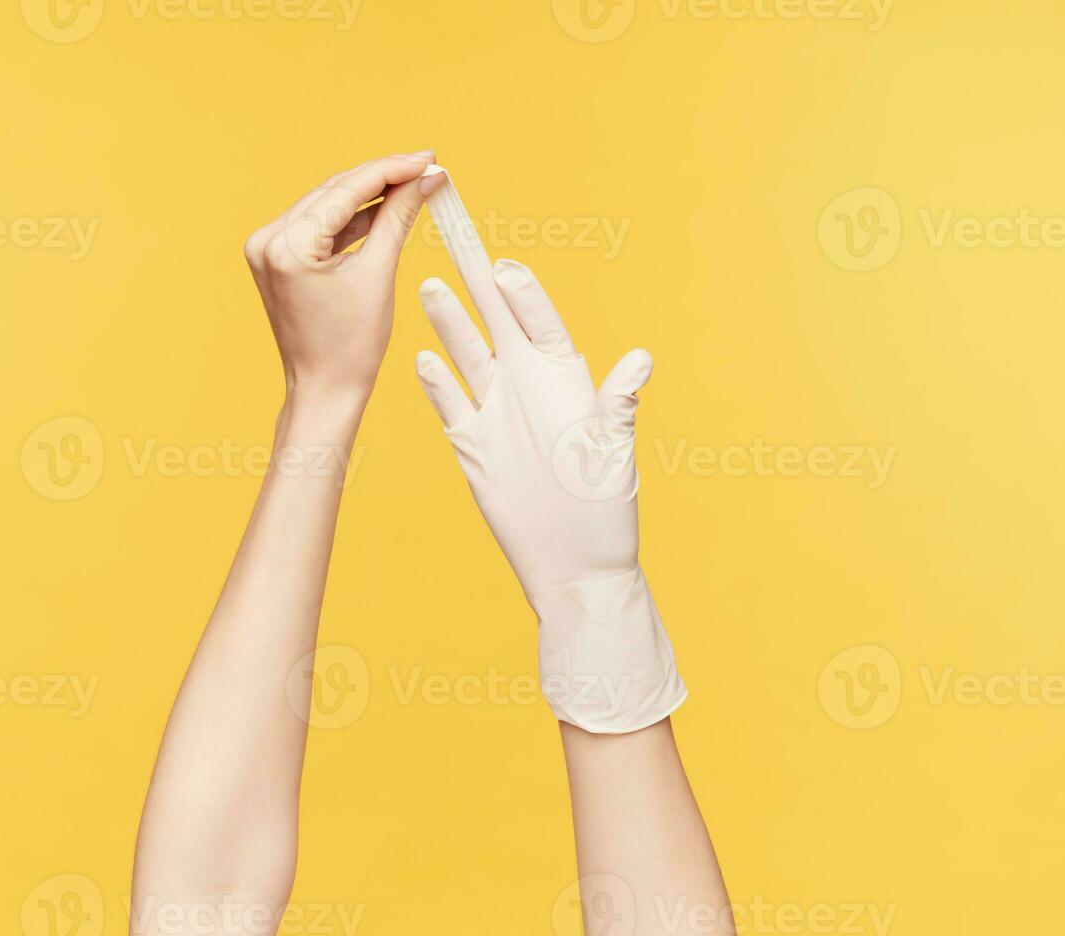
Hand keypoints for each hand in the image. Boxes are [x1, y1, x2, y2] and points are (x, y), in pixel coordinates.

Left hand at [243, 152, 445, 406]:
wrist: (324, 391)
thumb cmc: (350, 347)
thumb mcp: (379, 274)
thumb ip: (399, 217)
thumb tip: (426, 178)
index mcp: (287, 246)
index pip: (346, 190)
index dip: (392, 170)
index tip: (428, 158)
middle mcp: (268, 240)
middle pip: (334, 192)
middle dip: (383, 178)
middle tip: (427, 167)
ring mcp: (267, 249)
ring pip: (328, 205)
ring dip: (369, 195)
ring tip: (413, 185)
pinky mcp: (276, 258)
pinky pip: (319, 227)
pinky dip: (351, 219)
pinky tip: (385, 208)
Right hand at [415, 258, 685, 732]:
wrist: (573, 564)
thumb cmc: (604, 509)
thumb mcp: (613, 451)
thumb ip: (617, 403)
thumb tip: (640, 360)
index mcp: (566, 381)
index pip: (539, 323)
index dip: (523, 295)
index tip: (505, 267)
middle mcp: (529, 388)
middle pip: (497, 325)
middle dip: (477, 286)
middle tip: (456, 243)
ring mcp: (498, 414)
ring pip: (468, 356)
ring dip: (451, 323)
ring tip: (431, 285)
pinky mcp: (473, 444)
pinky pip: (451, 403)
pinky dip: (437, 381)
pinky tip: (424, 357)